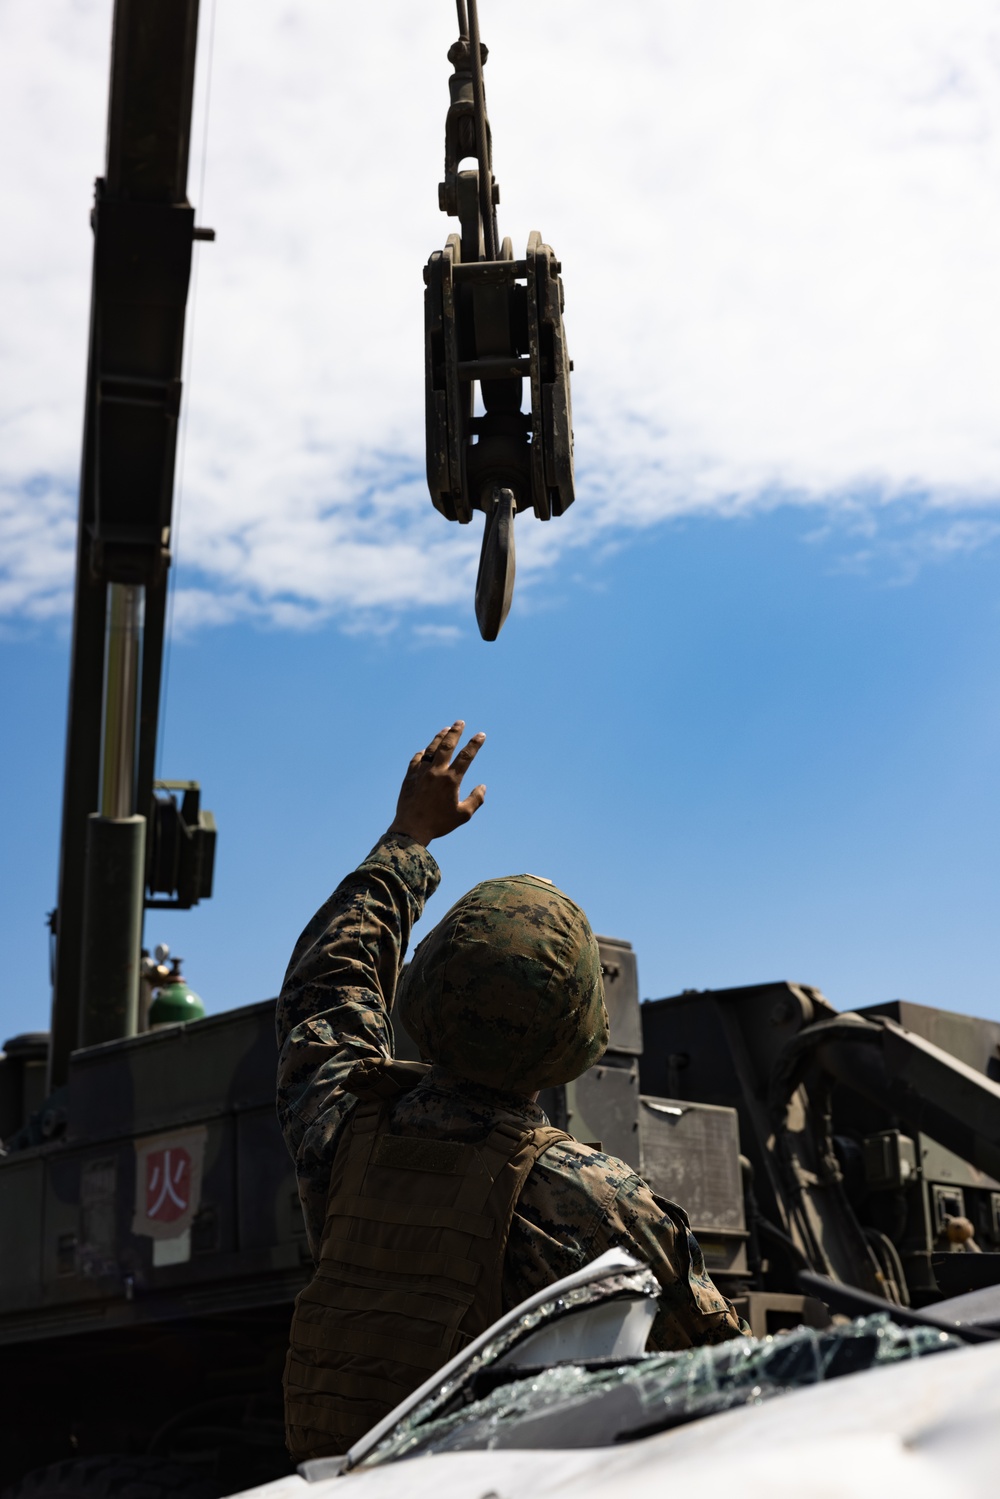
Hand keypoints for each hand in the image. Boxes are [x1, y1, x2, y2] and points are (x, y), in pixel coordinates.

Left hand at [387, 721, 485, 845]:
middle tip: (459, 722)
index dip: (475, 744)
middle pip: (447, 746)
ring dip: (439, 738)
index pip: (466, 757)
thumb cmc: (439, 824)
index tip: (480, 735)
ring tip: (445, 729)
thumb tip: (482, 786)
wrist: (411, 828)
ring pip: (431, 749)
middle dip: (455, 732)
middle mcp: (436, 772)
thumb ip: (476, 799)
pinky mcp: (409, 777)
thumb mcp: (463, 815)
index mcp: (451, 780)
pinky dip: (422, 753)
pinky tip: (425, 751)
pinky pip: (416, 760)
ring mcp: (421, 773)